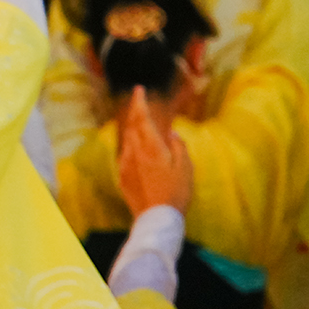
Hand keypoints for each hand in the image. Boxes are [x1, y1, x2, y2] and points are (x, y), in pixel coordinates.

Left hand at [116, 86, 192, 216]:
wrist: (157, 219)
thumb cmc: (176, 193)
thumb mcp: (186, 168)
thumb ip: (178, 146)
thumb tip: (171, 133)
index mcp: (151, 147)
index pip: (141, 117)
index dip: (139, 101)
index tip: (139, 89)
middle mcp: (134, 152)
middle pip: (132, 125)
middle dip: (135, 111)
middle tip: (140, 102)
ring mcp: (125, 164)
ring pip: (127, 139)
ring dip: (133, 129)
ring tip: (141, 124)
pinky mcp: (122, 176)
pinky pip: (125, 154)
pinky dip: (131, 146)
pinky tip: (138, 149)